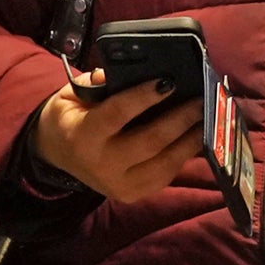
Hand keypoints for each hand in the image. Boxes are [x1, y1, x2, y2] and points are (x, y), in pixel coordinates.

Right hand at [29, 72, 198, 203]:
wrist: (57, 153)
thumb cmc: (71, 117)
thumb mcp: (72, 94)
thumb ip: (98, 82)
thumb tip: (132, 69)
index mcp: (83, 136)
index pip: (118, 114)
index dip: (144, 97)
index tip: (168, 81)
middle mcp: (102, 164)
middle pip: (150, 141)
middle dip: (180, 119)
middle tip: (200, 99)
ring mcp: (119, 185)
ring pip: (165, 163)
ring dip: (190, 140)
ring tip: (206, 117)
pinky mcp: (133, 195)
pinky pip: (166, 176)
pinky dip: (184, 156)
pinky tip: (196, 137)